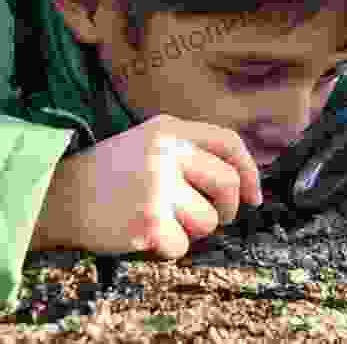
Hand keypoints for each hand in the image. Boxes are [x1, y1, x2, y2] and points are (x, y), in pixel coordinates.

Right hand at [30, 114, 261, 258]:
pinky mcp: (148, 222)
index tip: (254, 197)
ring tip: (164, 220)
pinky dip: (169, 248)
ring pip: (208, 221)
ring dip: (193, 230)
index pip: (229, 144)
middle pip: (228, 184)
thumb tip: (245, 183)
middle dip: (229, 207)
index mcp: (170, 130)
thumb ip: (193, 151)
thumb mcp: (152, 142)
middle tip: (216, 216)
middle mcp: (166, 154)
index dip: (249, 172)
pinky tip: (145, 233)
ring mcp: (157, 188)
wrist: (60, 196)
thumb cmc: (114, 174)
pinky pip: (182, 246)